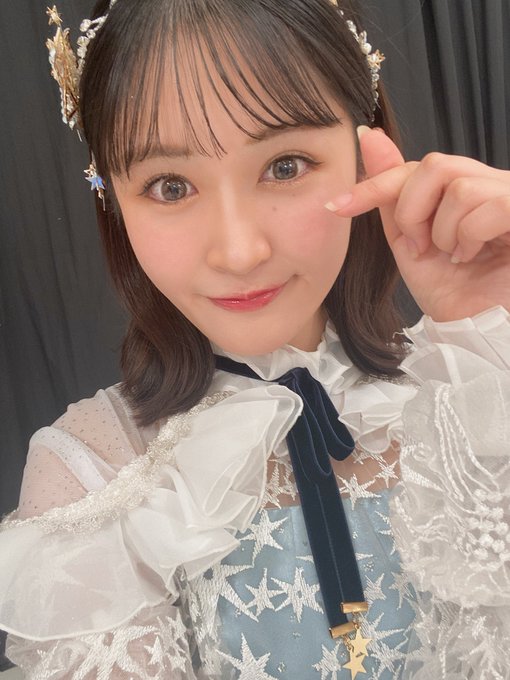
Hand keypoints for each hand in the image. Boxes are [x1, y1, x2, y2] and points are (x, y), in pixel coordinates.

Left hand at [325, 127, 509, 320]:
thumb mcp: (409, 243)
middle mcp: (490, 183)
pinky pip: (489, 206)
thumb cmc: (453, 291)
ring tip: (454, 256)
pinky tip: (473, 256)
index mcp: (463, 187)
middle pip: (435, 165)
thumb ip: (392, 196)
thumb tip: (371, 139)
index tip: (337, 205)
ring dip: (443, 233)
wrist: (478, 331)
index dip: (375, 184)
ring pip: (459, 188)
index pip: (416, 167)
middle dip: (412, 212)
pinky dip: (469, 236)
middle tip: (420, 247)